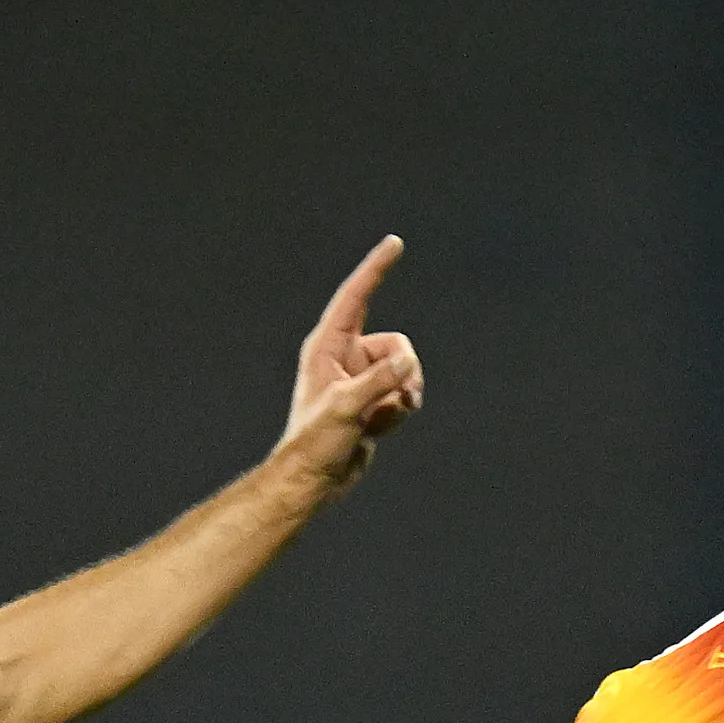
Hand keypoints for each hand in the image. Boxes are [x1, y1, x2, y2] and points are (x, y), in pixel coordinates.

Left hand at [274, 236, 421, 495]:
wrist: (315, 479)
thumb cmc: (316, 441)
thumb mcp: (348, 408)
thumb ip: (380, 382)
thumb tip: (409, 365)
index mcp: (327, 346)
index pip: (356, 296)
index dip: (375, 269)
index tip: (394, 243)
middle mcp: (344, 356)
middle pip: (396, 344)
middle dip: (404, 371)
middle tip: (398, 397)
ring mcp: (360, 378)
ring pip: (404, 370)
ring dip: (403, 395)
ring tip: (384, 419)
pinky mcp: (372, 399)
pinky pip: (402, 392)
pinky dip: (398, 411)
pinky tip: (378, 429)